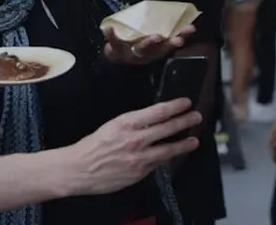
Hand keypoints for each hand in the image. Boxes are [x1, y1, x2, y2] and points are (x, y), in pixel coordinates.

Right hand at [61, 98, 200, 196]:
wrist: (79, 169)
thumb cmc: (92, 146)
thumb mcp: (112, 126)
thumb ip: (133, 124)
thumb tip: (151, 120)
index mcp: (127, 122)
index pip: (158, 111)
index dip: (175, 106)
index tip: (186, 102)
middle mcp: (136, 139)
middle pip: (167, 128)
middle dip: (184, 121)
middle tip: (196, 116)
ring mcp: (139, 157)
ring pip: (168, 149)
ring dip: (183, 143)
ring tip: (194, 140)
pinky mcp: (140, 172)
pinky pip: (158, 163)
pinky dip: (167, 158)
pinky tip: (174, 155)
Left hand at [103, 26, 195, 65]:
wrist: (116, 59)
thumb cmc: (138, 46)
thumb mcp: (152, 43)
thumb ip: (165, 31)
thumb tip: (182, 14)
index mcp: (157, 49)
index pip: (172, 42)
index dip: (182, 36)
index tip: (190, 29)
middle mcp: (147, 53)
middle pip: (160, 49)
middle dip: (169, 44)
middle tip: (177, 39)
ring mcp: (133, 53)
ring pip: (142, 49)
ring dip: (149, 43)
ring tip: (156, 36)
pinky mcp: (117, 50)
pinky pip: (115, 42)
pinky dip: (111, 35)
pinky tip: (109, 28)